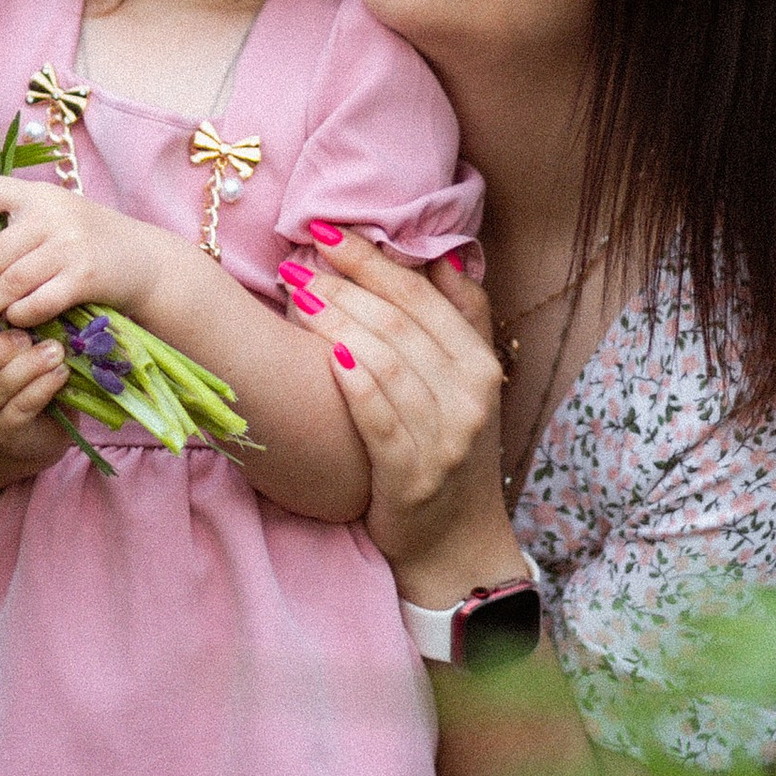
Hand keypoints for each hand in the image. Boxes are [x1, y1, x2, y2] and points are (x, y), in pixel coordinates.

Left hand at [0, 174, 155, 336]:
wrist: (146, 261)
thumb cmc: (86, 244)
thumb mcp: (53, 220)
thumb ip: (14, 227)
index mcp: (34, 194)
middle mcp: (51, 213)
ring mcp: (70, 243)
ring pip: (11, 283)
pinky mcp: (87, 274)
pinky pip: (41, 301)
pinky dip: (22, 316)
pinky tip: (11, 327)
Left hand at [294, 235, 517, 586]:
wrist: (457, 543)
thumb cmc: (451, 451)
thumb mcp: (472, 386)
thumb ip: (465, 320)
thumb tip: (447, 257)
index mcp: (481, 366)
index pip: (422, 297)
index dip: (372, 260)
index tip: (324, 232)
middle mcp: (470, 397)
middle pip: (399, 324)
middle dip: (343, 287)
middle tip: (294, 266)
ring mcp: (445, 439)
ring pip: (386, 363)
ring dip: (336, 324)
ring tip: (294, 299)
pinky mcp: (413, 477)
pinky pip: (380, 420)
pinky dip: (355, 384)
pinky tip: (326, 355)